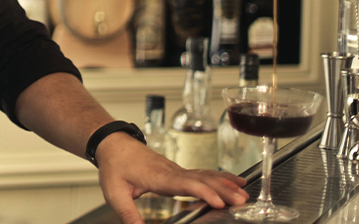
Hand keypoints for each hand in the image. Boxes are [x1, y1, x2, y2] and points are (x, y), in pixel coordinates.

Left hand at [95, 133, 248, 223]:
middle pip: (201, 179)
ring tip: (244, 193)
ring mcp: (177, 170)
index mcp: (159, 176)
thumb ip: (128, 214)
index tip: (218, 202)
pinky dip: (220, 177)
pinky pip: (203, 174)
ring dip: (225, 183)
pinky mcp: (179, 171)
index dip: (202, 192)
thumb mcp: (115, 193)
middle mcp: (172, 172)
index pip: (184, 183)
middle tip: (242, 200)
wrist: (114, 144)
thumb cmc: (115, 166)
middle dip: (222, 189)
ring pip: (205, 175)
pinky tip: (233, 181)